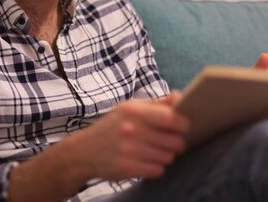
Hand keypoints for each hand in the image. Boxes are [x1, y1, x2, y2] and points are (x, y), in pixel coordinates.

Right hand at [69, 92, 189, 181]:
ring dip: (166, 155)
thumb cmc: (112, 127)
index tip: (184, 126)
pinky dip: (156, 167)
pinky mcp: (128, 168)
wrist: (83, 151)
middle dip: (176, 142)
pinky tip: (146, 161)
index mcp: (133, 110)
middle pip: (175, 141)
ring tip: (154, 151)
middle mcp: (131, 129)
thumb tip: (179, 97)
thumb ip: (156, 104)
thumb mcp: (128, 109)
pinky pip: (158, 170)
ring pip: (168, 157)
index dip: (184, 123)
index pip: (171, 118)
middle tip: (169, 141)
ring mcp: (129, 150)